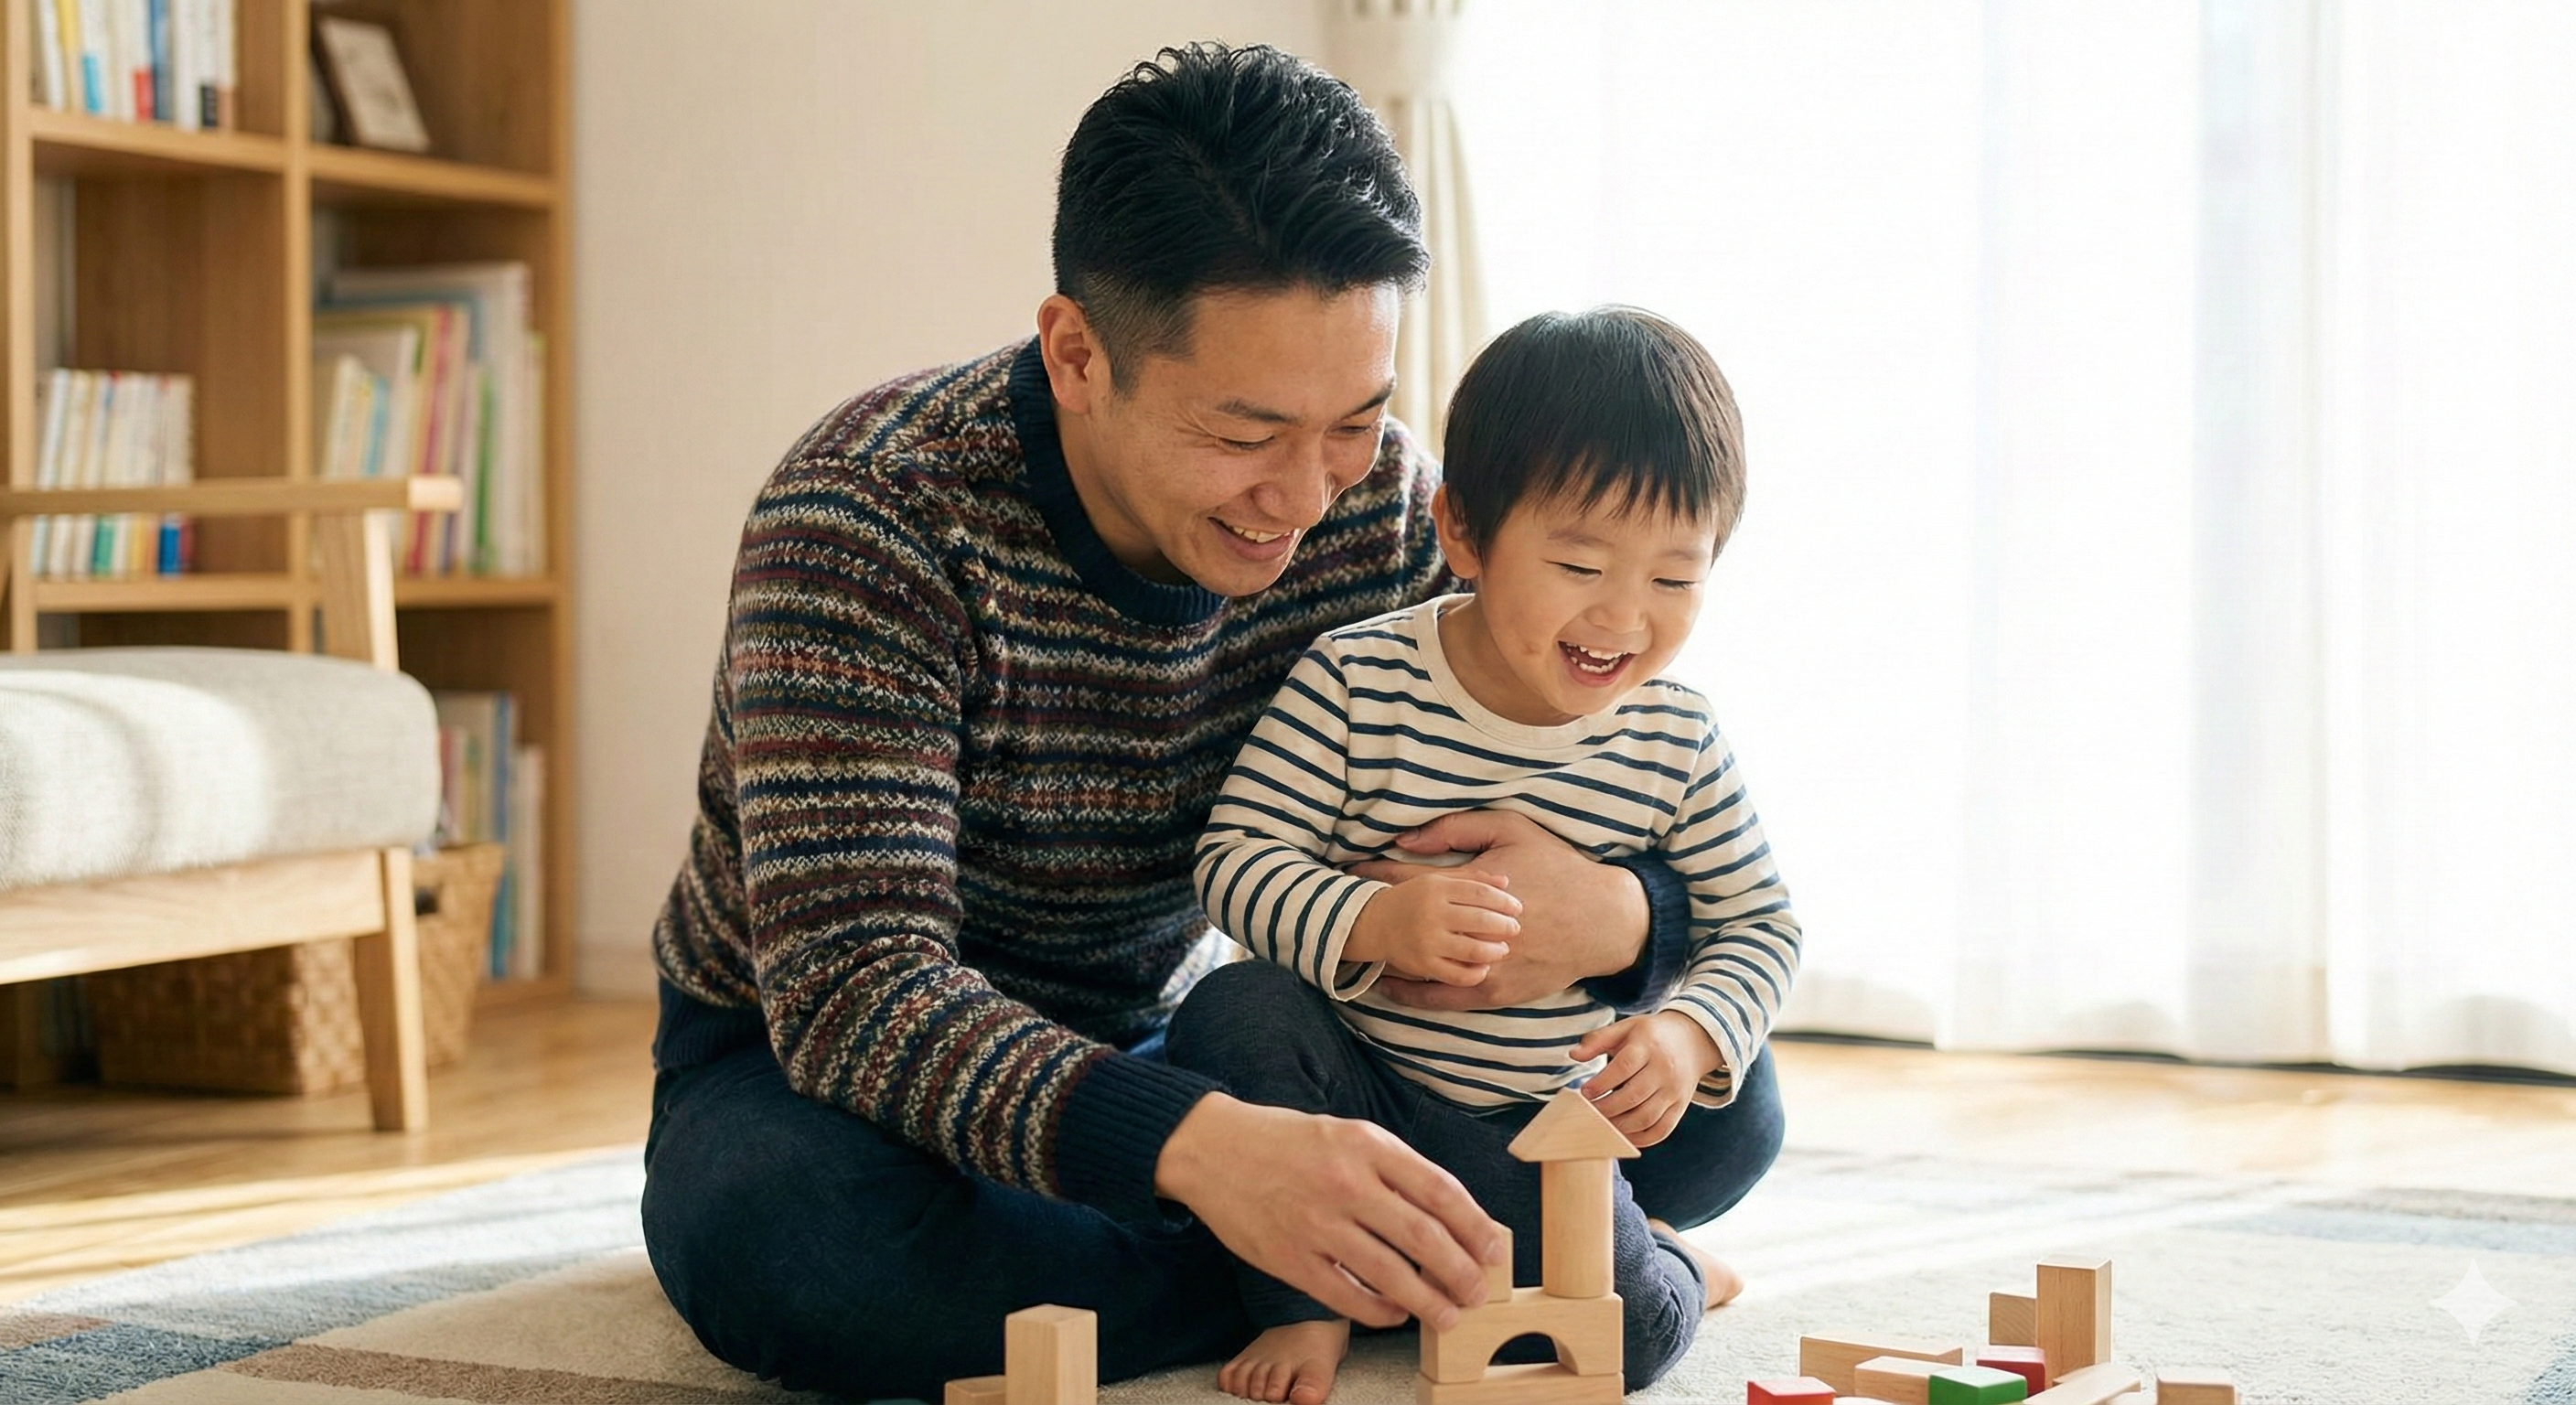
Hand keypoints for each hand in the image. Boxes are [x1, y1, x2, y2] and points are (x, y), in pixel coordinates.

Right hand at [1154, 1094, 1508, 1330]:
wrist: (1214, 1149)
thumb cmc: (1289, 1143)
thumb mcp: (1346, 1133)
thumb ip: (1394, 1168)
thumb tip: (1449, 1212)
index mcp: (1366, 1145)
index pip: (1439, 1191)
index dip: (1476, 1226)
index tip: (1495, 1250)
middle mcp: (1345, 1183)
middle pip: (1423, 1238)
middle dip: (1462, 1272)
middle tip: (1478, 1291)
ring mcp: (1316, 1224)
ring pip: (1391, 1275)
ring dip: (1429, 1301)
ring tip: (1449, 1314)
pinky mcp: (1290, 1259)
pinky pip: (1348, 1297)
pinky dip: (1380, 1311)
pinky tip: (1396, 1313)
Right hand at [1345, 869, 1518, 984]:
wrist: (1375, 922)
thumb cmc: (1414, 898)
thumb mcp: (1439, 879)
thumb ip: (1471, 878)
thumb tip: (1506, 880)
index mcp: (1436, 887)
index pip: (1480, 893)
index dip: (1503, 900)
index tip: (1517, 907)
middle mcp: (1431, 913)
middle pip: (1480, 920)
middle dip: (1504, 925)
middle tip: (1515, 928)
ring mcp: (1427, 940)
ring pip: (1472, 950)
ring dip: (1494, 950)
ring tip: (1502, 949)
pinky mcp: (1423, 964)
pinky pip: (1457, 974)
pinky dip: (1475, 973)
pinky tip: (1484, 968)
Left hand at [1348, 810, 1647, 1011]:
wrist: (1601, 920)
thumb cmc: (1557, 867)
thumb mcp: (1511, 830)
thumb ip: (1456, 829)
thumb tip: (1405, 839)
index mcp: (1469, 887)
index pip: (1406, 881)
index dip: (1372, 876)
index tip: (1347, 870)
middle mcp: (1469, 930)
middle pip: (1404, 925)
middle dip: (1369, 914)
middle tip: (1338, 908)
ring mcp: (1479, 965)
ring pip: (1416, 968)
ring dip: (1384, 957)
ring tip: (1355, 947)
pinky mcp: (1493, 991)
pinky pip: (1440, 998)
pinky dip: (1410, 993)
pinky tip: (1387, 986)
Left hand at [1571, 1011, 1719, 1147]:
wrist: (1692, 1040)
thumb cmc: (1650, 1035)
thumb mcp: (1625, 1028)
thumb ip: (1597, 1040)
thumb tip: (1573, 1056)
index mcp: (1648, 1046)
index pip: (1624, 1067)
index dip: (1602, 1082)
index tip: (1584, 1092)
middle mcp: (1664, 1069)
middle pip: (1634, 1096)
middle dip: (1606, 1109)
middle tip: (1588, 1113)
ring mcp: (1674, 1090)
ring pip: (1647, 1117)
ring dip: (1620, 1126)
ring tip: (1601, 1124)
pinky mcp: (1681, 1107)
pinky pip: (1662, 1130)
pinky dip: (1641, 1139)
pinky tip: (1622, 1135)